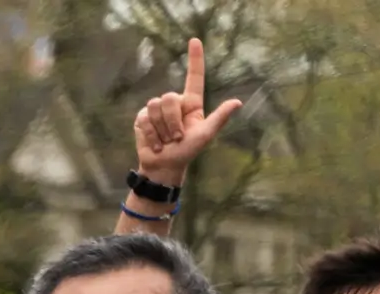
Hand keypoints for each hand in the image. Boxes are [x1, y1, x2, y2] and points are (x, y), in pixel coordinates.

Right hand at [134, 38, 242, 187]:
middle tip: (177, 137)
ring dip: (162, 129)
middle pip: (170, 98)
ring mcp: (156, 110)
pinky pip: (145, 118)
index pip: (194, 77)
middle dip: (173, 121)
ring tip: (166, 142)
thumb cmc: (187, 152)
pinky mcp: (142, 118)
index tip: (194, 41)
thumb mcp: (205, 135)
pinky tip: (155, 144)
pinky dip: (152, 134)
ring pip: (156, 106)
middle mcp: (174, 103)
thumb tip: (237, 102)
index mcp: (191, 103)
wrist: (164, 166)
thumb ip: (219, 118)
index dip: (195, 59)